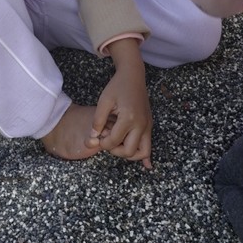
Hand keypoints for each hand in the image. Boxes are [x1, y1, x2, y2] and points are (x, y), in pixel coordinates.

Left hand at [85, 41, 152, 168]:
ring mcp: (147, 126)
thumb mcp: (104, 101)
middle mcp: (141, 124)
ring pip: (142, 152)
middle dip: (115, 150)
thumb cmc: (117, 86)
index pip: (114, 141)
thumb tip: (92, 138)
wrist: (133, 76)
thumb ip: (98, 121)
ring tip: (117, 145)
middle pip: (129, 151)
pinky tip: (147, 166)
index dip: (103, 142)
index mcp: (128, 118)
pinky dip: (146, 155)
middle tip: (107, 140)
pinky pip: (149, 145)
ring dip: (129, 154)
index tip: (97, 135)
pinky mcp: (149, 125)